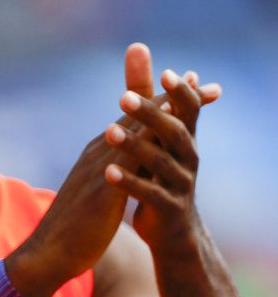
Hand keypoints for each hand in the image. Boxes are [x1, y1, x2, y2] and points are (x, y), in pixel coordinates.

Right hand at [6, 44, 219, 296]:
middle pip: (136, 117)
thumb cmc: (76, 227)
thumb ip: (119, 175)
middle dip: (167, 95)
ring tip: (184, 90)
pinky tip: (164, 133)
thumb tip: (138, 165)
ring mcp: (97, 169)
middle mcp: (98, 153)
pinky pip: (125, 162)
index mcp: (99, 154)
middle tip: (197, 76)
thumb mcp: (102, 195)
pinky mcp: (101, 190)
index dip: (161, 103)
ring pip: (131, 131)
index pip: (134, 121)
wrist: (48, 253)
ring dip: (158, 109)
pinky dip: (144, 142)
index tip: (187, 89)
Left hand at [103, 69, 218, 254]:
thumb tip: (177, 66)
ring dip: (134, 146)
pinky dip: (129, 182)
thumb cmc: (163, 176)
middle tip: (123, 98)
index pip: (188, 110)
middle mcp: (188, 159)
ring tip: (108, 132)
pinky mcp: (168, 208)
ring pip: (159, 162)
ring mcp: (180, 184)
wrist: (172, 230)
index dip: (180, 92)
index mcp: (185, 140)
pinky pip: (148, 194)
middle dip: (150, 114)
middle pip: (172, 132)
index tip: (166, 72)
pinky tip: (108, 173)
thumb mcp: (162, 141)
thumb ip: (159, 104)